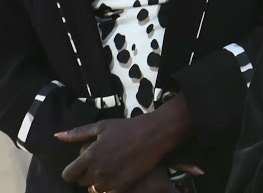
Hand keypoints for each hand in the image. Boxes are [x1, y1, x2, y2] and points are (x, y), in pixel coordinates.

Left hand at [57, 98, 192, 191]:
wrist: (155, 134)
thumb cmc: (127, 127)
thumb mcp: (102, 126)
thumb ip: (78, 133)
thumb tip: (57, 136)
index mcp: (89, 156)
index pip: (69, 174)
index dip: (72, 171)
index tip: (80, 166)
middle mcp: (97, 171)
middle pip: (82, 182)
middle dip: (86, 174)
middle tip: (99, 163)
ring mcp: (110, 180)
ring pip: (95, 189)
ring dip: (99, 181)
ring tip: (110, 169)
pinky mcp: (123, 186)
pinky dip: (110, 187)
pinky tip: (118, 176)